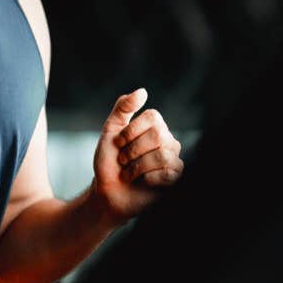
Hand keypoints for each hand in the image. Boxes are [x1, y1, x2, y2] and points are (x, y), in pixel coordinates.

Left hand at [91, 88, 185, 223]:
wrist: (107, 191)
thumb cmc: (109, 162)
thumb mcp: (110, 131)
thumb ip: (123, 108)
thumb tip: (143, 91)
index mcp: (154, 127)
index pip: (153, 117)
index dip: (131, 130)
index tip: (118, 142)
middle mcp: (167, 141)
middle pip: (158, 135)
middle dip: (133, 150)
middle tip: (123, 160)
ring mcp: (173, 160)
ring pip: (163, 156)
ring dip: (137, 167)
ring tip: (128, 173)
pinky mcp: (174, 179)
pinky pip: (168, 174)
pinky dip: (148, 179)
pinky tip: (141, 181)